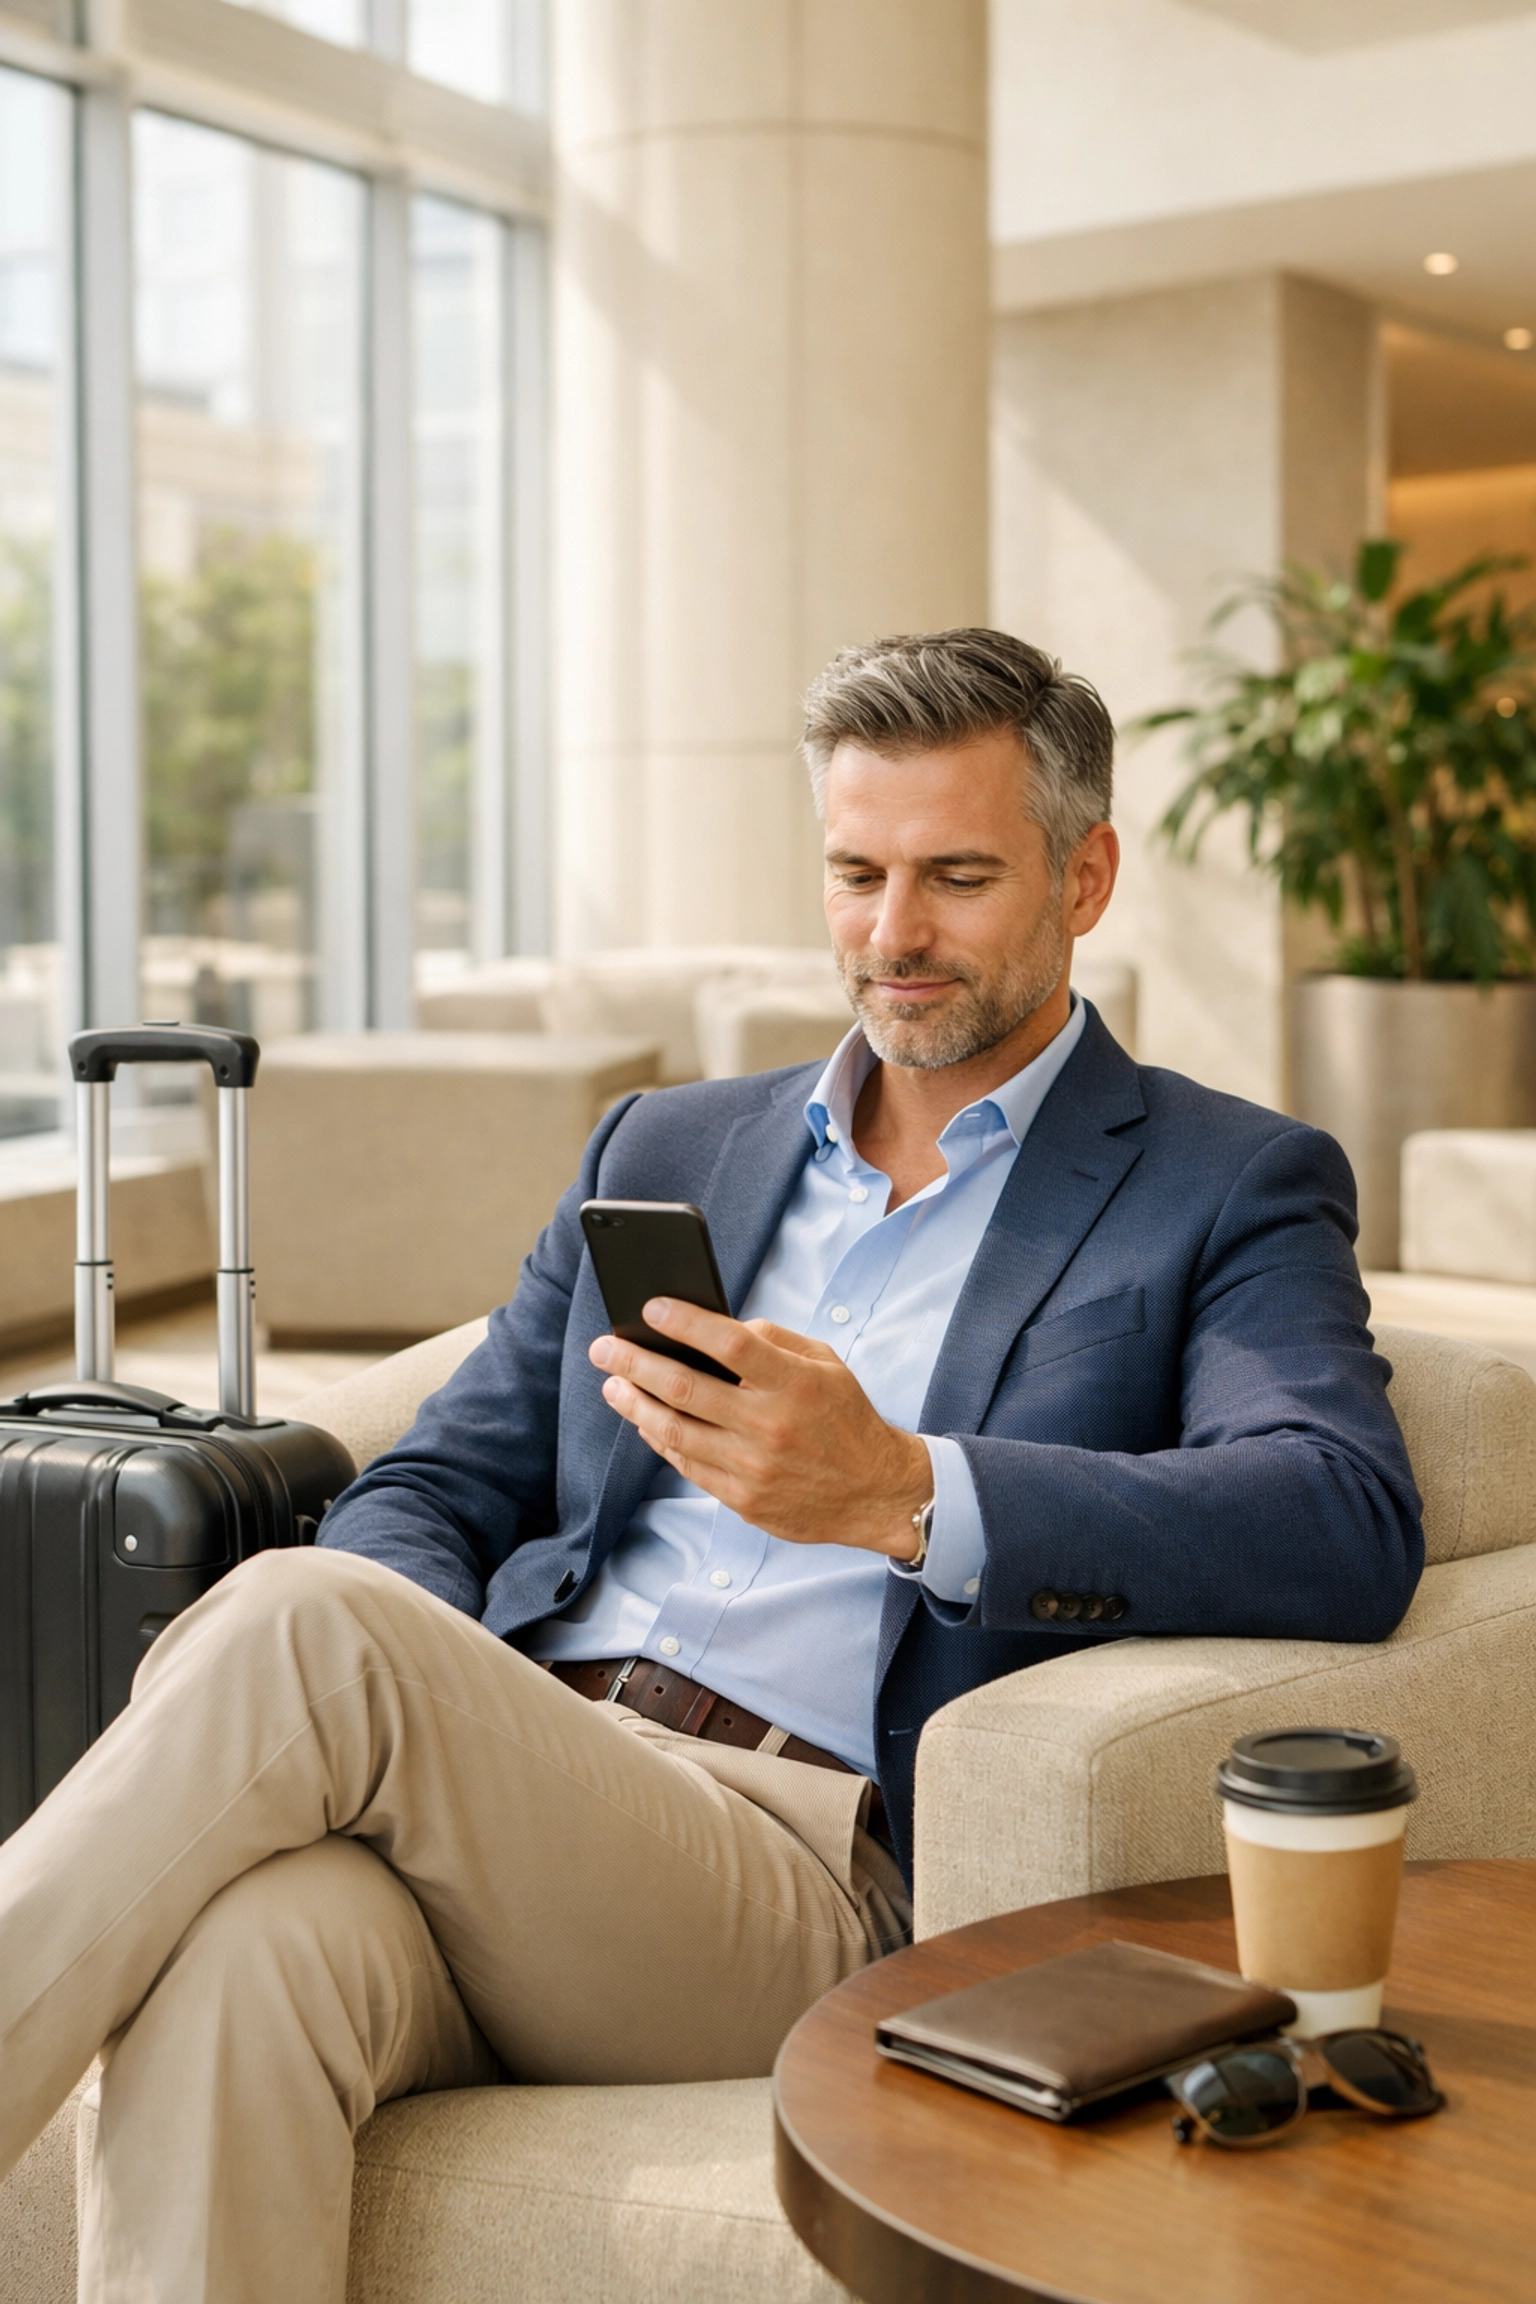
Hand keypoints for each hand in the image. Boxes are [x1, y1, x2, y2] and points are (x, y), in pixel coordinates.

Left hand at [588, 1299, 933, 1555]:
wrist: (874, 1492)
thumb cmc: (846, 1419)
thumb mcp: (826, 1364)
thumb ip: (774, 1340)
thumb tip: (719, 1328)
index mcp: (795, 1383)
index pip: (729, 1343)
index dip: (685, 1322)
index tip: (651, 1307)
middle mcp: (770, 1425)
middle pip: (685, 1388)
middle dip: (635, 1363)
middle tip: (604, 1348)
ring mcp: (753, 1467)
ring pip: (674, 1431)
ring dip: (635, 1405)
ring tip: (613, 1385)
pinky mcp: (742, 1499)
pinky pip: (686, 1465)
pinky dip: (660, 1439)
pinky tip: (644, 1420)